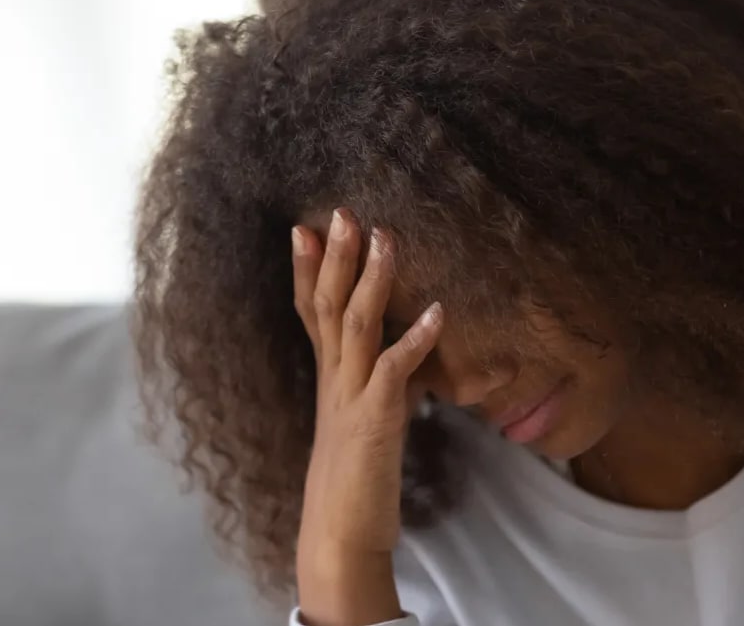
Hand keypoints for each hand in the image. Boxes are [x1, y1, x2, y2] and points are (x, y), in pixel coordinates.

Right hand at [292, 209, 444, 625]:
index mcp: (329, 378)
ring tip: (387, 237)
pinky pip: (394, 371)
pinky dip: (415, 340)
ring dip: (372, 280)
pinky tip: (438, 313)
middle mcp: (334, 380)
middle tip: (342, 210)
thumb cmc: (355, 480)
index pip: (311, 312)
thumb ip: (374, 386)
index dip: (306, 269)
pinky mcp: (374, 421)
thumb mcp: (362, 422)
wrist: (339, 534)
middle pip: (327, 306)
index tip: (305, 227)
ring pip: (355, 326)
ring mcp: (351, 398)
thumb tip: (397, 362)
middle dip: (334, 256)